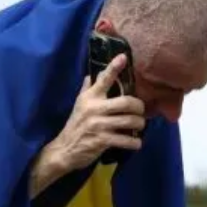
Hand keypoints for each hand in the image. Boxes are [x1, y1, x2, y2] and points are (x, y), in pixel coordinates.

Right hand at [51, 54, 146, 170]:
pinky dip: (135, 143)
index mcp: (90, 97)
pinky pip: (126, 140)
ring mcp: (99, 125)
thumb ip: (88, 88)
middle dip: (139, 106)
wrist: (65, 149)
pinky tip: (136, 143)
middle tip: (141, 111)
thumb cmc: (76, 124)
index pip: (103, 79)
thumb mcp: (80, 104)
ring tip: (139, 125)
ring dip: (140, 124)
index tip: (123, 57)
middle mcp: (94, 108)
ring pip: (130, 121)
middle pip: (126, 101)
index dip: (114, 67)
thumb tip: (94, 73)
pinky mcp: (102, 141)